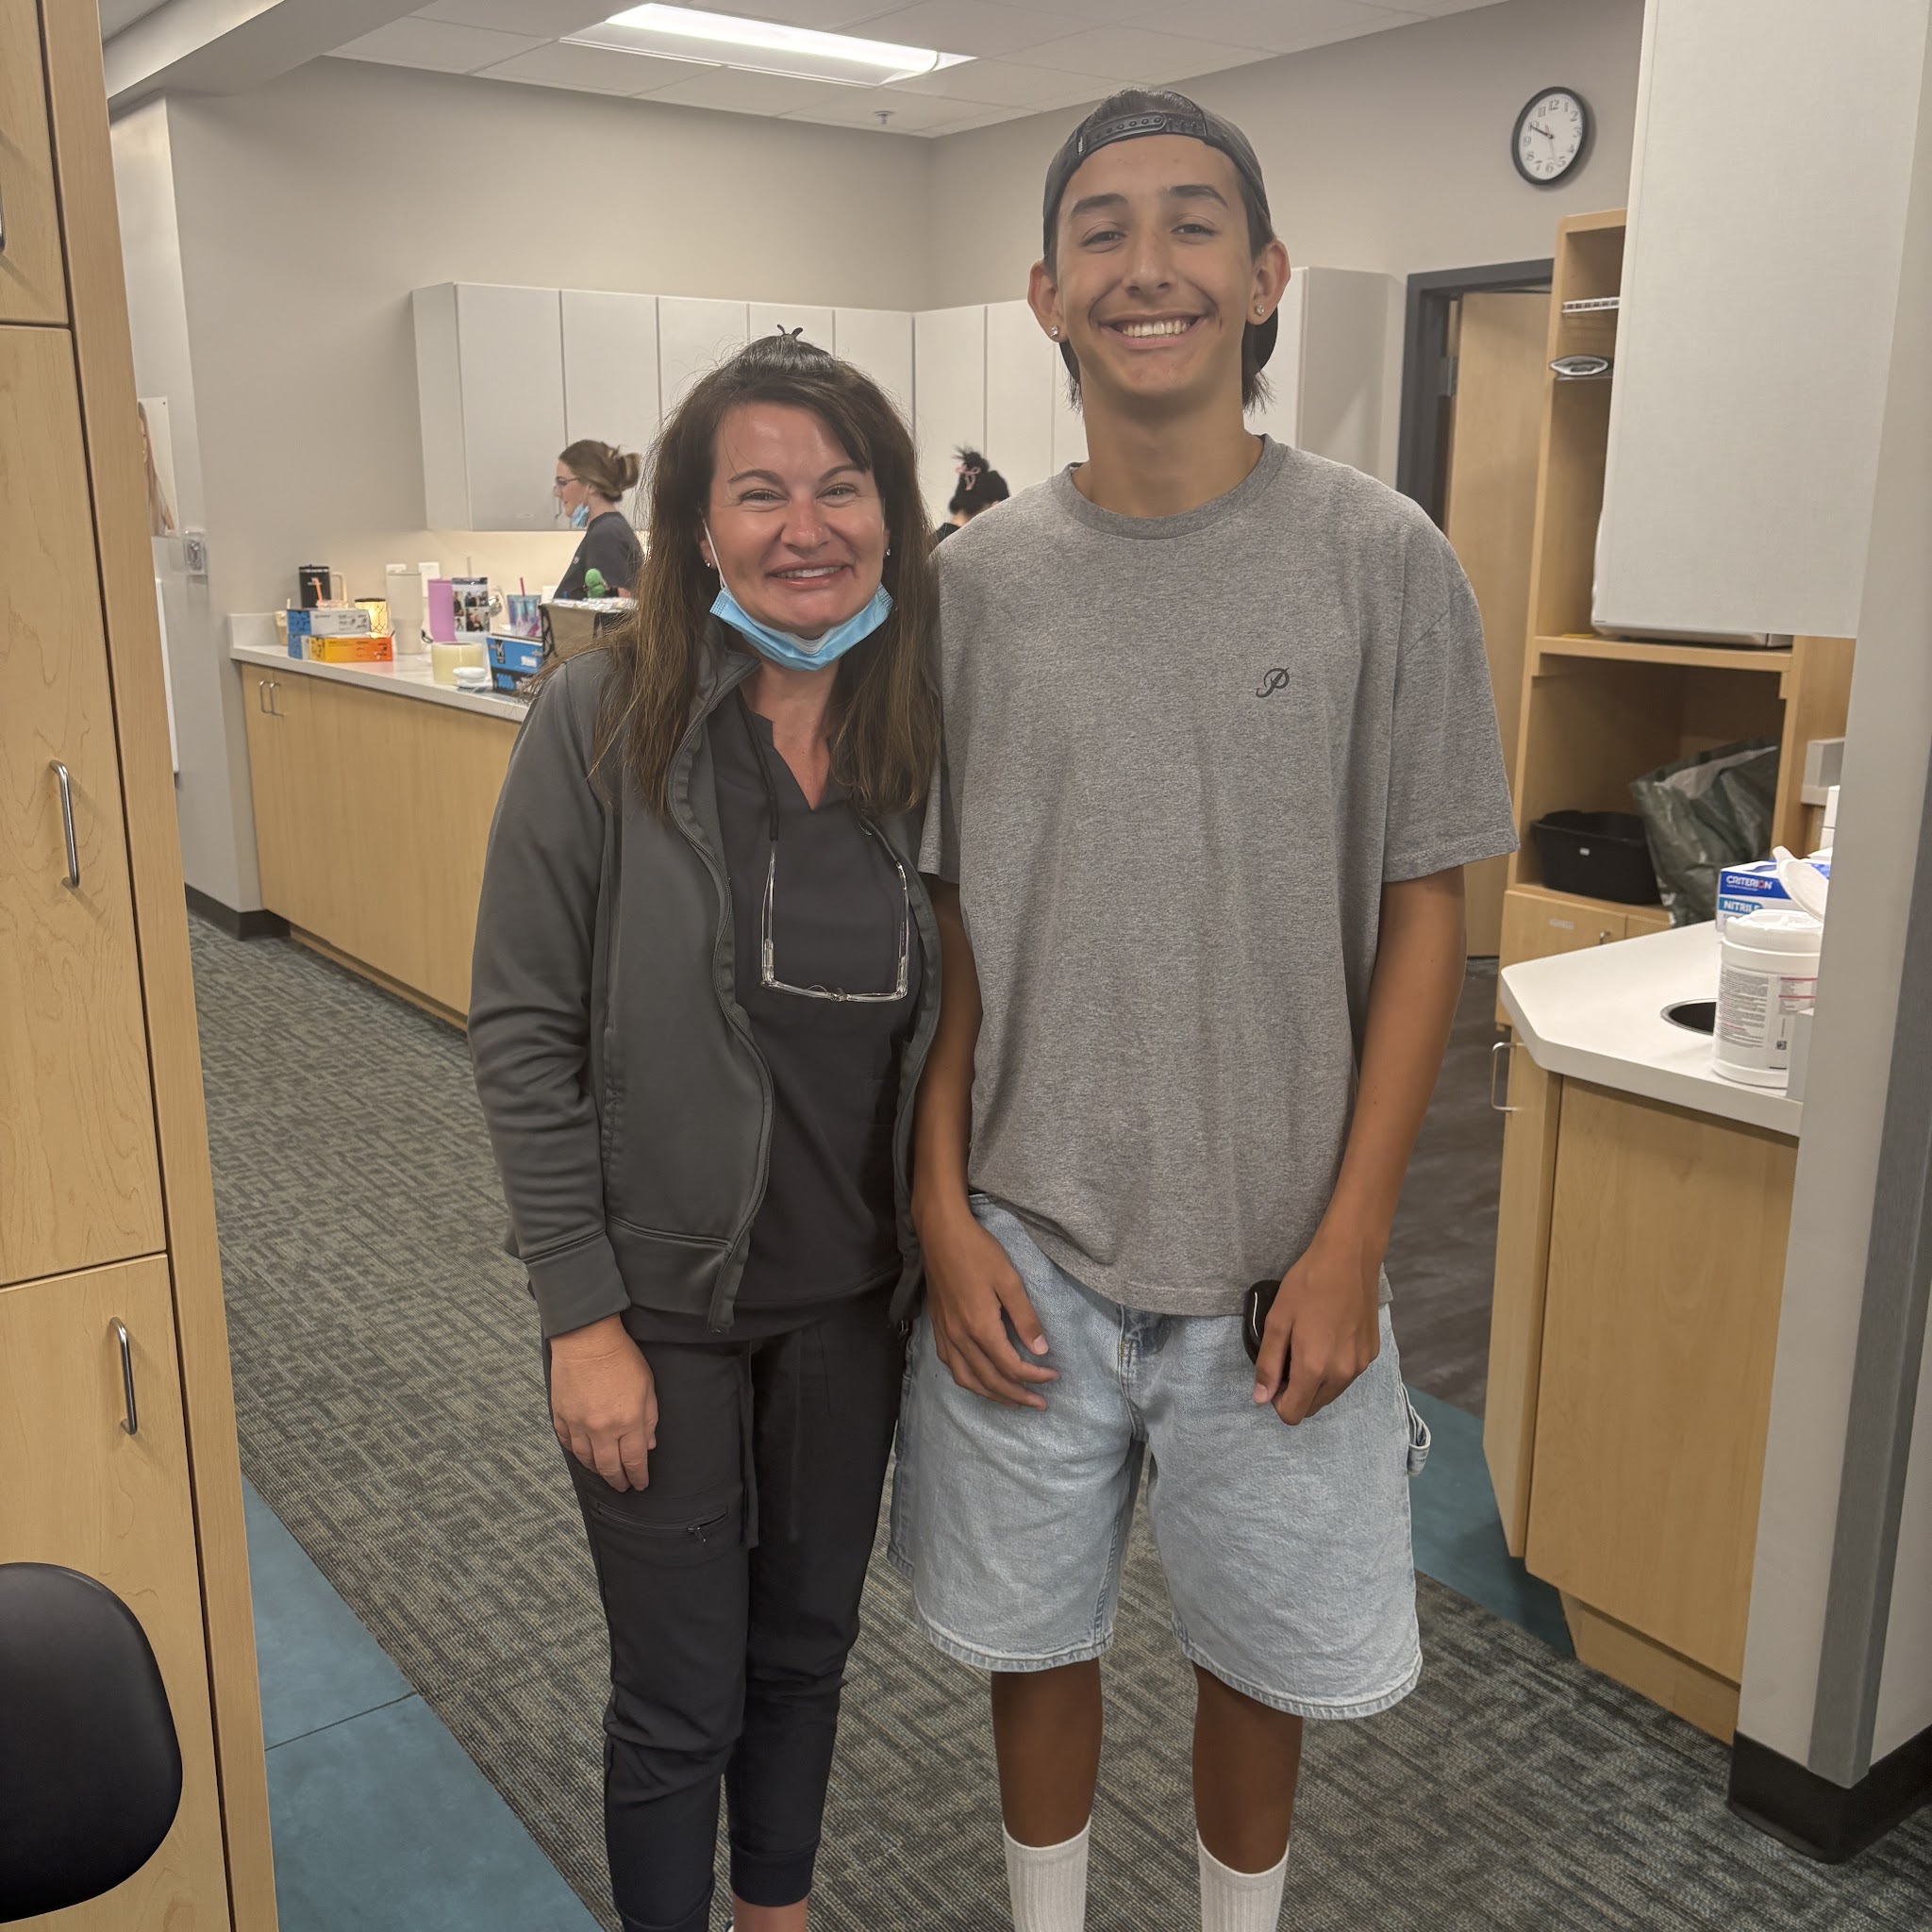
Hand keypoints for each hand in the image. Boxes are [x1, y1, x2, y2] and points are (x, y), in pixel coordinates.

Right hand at [550, 1313, 657, 1489]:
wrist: (587, 1339)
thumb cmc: (621, 1357)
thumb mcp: (647, 1387)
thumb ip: (650, 1418)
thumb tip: (648, 1444)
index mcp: (628, 1421)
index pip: (634, 1460)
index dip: (638, 1476)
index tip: (641, 1483)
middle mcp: (602, 1428)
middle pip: (609, 1468)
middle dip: (618, 1481)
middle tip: (623, 1486)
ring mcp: (578, 1425)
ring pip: (587, 1460)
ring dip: (598, 1470)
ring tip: (606, 1472)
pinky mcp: (561, 1417)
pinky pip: (568, 1445)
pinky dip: (578, 1454)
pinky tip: (585, 1455)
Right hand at [915, 1190, 1057, 1408]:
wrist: (941, 1233)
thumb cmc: (978, 1252)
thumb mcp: (1009, 1280)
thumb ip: (1026, 1318)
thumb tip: (1041, 1350)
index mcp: (980, 1327)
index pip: (1011, 1367)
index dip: (1035, 1376)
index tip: (1054, 1375)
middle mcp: (959, 1338)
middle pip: (990, 1380)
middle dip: (1017, 1396)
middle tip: (1039, 1404)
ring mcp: (945, 1334)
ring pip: (967, 1380)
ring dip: (992, 1395)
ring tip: (1013, 1400)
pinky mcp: (938, 1328)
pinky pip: (951, 1366)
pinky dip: (969, 1381)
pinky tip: (981, 1379)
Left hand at [1251, 1227, 1380, 1425]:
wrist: (1349, 1258)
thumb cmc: (1307, 1285)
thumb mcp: (1277, 1321)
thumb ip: (1268, 1364)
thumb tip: (1261, 1398)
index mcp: (1315, 1368)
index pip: (1293, 1414)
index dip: (1277, 1400)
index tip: (1275, 1374)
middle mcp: (1342, 1375)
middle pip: (1313, 1407)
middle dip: (1296, 1392)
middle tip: (1289, 1356)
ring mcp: (1361, 1365)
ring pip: (1331, 1393)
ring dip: (1316, 1382)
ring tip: (1308, 1344)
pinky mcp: (1372, 1353)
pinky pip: (1347, 1376)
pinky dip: (1334, 1368)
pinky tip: (1329, 1336)